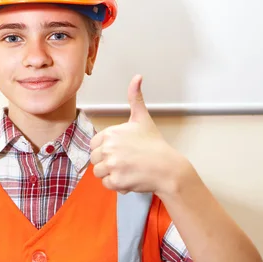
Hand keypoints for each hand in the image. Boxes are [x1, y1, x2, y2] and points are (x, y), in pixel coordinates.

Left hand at [90, 75, 190, 194]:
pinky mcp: (117, 180)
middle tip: (126, 161)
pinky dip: (117, 185)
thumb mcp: (142, 118)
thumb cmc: (154, 145)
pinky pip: (107, 185)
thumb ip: (135, 97)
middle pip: (95, 160)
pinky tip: (130, 178)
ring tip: (127, 169)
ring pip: (99, 173)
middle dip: (108, 163)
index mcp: (110, 133)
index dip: (106, 150)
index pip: (94, 146)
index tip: (121, 151)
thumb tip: (137, 76)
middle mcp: (108, 148)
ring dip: (111, 174)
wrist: (168, 168)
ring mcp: (112, 165)